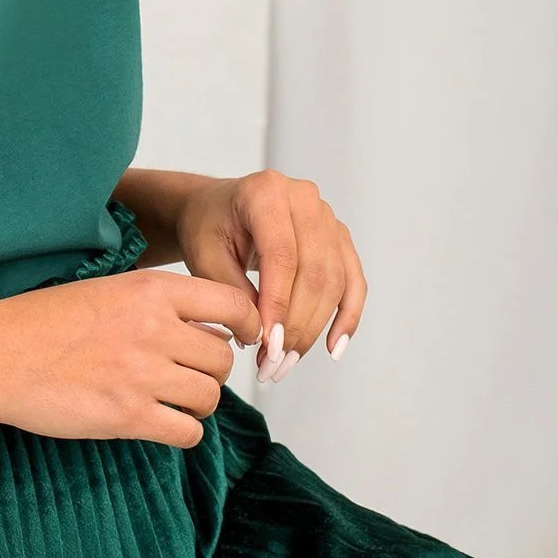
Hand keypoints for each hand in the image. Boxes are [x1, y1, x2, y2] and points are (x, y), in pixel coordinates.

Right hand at [0, 269, 262, 444]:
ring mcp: (142, 374)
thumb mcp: (106, 290)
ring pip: (210, 397)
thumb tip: (208, 330)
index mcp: (149, 290)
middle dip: (211, 370)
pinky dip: (181, 432)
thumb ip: (157, 305)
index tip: (237, 337)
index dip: (243, 324)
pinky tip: (160, 423)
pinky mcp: (128, 416)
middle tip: (186, 374)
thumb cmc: (41, 322)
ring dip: (196, 402)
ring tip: (169, 399)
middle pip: (222, 358)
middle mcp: (154, 328)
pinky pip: (187, 433)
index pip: (231, 304)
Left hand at [172, 170, 365, 381]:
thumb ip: (234, 294)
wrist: (217, 209)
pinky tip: (333, 348)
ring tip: (287, 362)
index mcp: (266, 192)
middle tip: (274, 364)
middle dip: (296, 326)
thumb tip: (263, 338)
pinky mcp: (339, 237)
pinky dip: (346, 317)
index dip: (279, 304)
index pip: (282, 256)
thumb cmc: (208, 228)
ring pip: (335, 282)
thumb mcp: (205, 257)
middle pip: (315, 272)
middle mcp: (304, 198)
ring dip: (314, 330)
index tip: (268, 345)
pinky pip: (353, 282)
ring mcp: (327, 216)